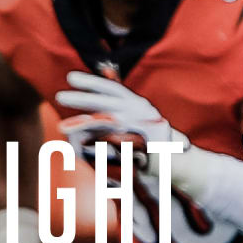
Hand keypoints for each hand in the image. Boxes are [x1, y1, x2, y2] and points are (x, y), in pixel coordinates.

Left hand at [55, 71, 187, 174]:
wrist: (182, 164)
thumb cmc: (157, 146)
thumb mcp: (138, 125)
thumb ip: (118, 111)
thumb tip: (100, 89)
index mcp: (139, 104)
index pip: (113, 89)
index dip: (92, 82)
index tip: (71, 78)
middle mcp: (144, 111)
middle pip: (109, 103)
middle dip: (83, 99)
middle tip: (60, 96)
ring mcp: (148, 126)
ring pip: (111, 122)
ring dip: (85, 123)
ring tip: (63, 127)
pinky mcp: (148, 146)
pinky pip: (120, 143)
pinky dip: (101, 144)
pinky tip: (83, 145)